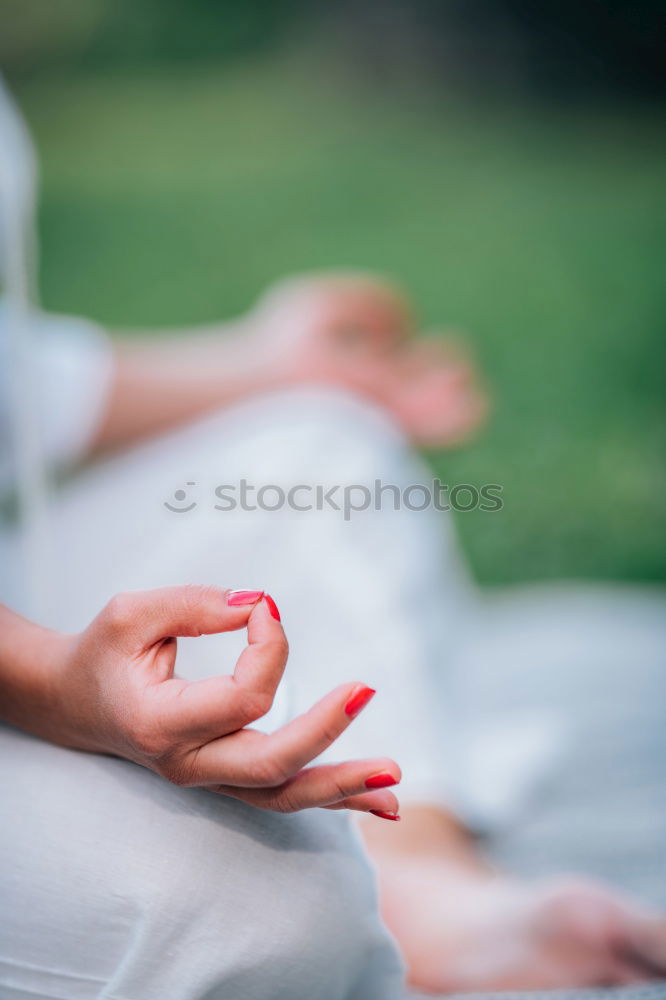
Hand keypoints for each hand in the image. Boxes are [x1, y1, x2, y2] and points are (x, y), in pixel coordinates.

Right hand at [32, 586, 401, 815]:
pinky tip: (381, 805)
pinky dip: (332, 798)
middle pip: (272, 766)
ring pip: (282, 797)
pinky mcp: (225, 776)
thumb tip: (261, 605)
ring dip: (342, 789)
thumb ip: (196, 605)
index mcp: (162, 723)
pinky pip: (282, 794)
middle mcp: (188, 763)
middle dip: (326, 732)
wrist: (74, 702)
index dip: (268, 645)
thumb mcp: (133, 614)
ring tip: (396, 785)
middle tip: (365, 690)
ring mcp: (208, 779)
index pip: (242, 697)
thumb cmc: (104, 652)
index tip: (264, 607)